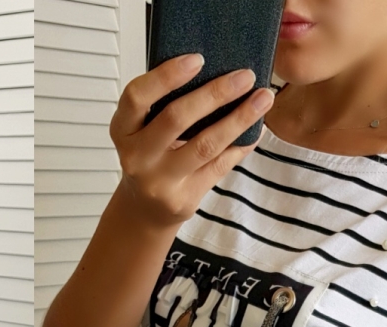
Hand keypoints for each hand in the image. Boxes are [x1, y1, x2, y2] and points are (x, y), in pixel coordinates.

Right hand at [111, 54, 275, 228]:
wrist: (144, 208)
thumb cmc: (150, 155)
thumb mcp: (143, 129)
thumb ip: (165, 104)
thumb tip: (216, 69)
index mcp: (123, 130)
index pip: (137, 97)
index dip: (166, 76)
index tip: (198, 59)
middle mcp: (136, 156)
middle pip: (176, 119)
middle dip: (215, 94)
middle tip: (245, 76)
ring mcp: (158, 181)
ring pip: (205, 145)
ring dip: (238, 119)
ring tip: (263, 98)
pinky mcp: (183, 198)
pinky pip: (219, 166)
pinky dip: (242, 145)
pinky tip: (256, 130)